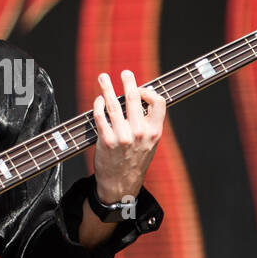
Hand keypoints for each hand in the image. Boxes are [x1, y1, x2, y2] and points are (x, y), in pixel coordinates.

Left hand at [90, 70, 165, 204]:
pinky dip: (98, 104)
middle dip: (128, 81)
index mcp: (154, 132)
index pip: (158, 102)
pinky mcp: (106, 140)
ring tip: (103, 78)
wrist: (121, 184)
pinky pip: (100, 116)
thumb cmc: (135, 160)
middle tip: (124, 72)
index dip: (149, 91)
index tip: (141, 89)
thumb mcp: (150, 144)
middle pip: (134, 98)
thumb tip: (140, 98)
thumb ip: (148, 123)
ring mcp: (122, 136)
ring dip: (107, 87)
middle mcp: (139, 133)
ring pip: (113, 104)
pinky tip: (98, 100)